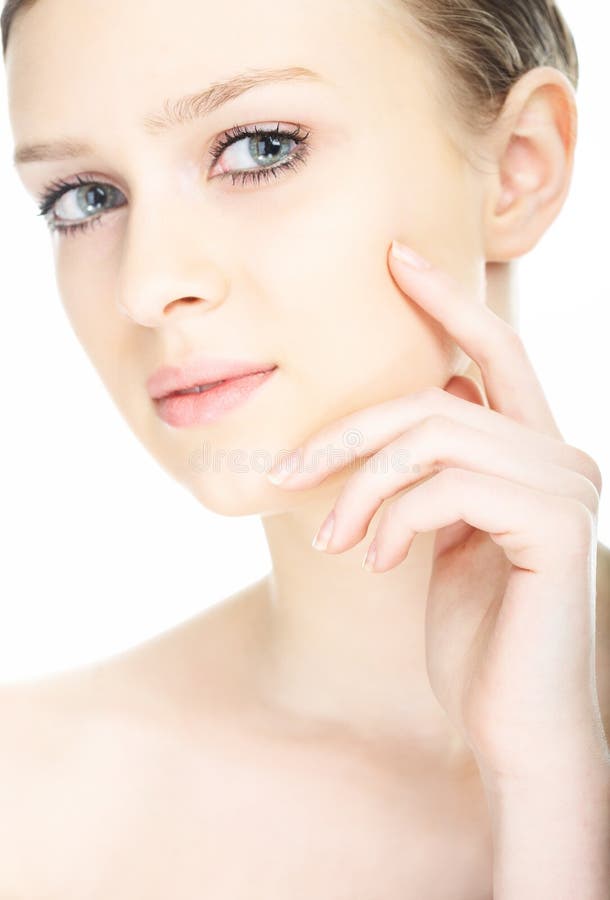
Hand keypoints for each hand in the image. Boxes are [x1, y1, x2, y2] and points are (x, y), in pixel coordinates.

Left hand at [266, 239, 607, 784]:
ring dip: (362, 488)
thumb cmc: (472, 631)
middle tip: (289, 473)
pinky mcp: (556, 524)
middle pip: (436, 399)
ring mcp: (566, 486)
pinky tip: (376, 562)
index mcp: (533, 453)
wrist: (511, 720)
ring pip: (434, 437)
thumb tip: (415, 405)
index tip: (395, 258)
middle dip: (350, 433)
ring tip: (335, 541)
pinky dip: (394, 518)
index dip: (447, 299)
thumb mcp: (438, 535)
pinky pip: (448, 485)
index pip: (496, 351)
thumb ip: (433, 473)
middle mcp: (562, 456)